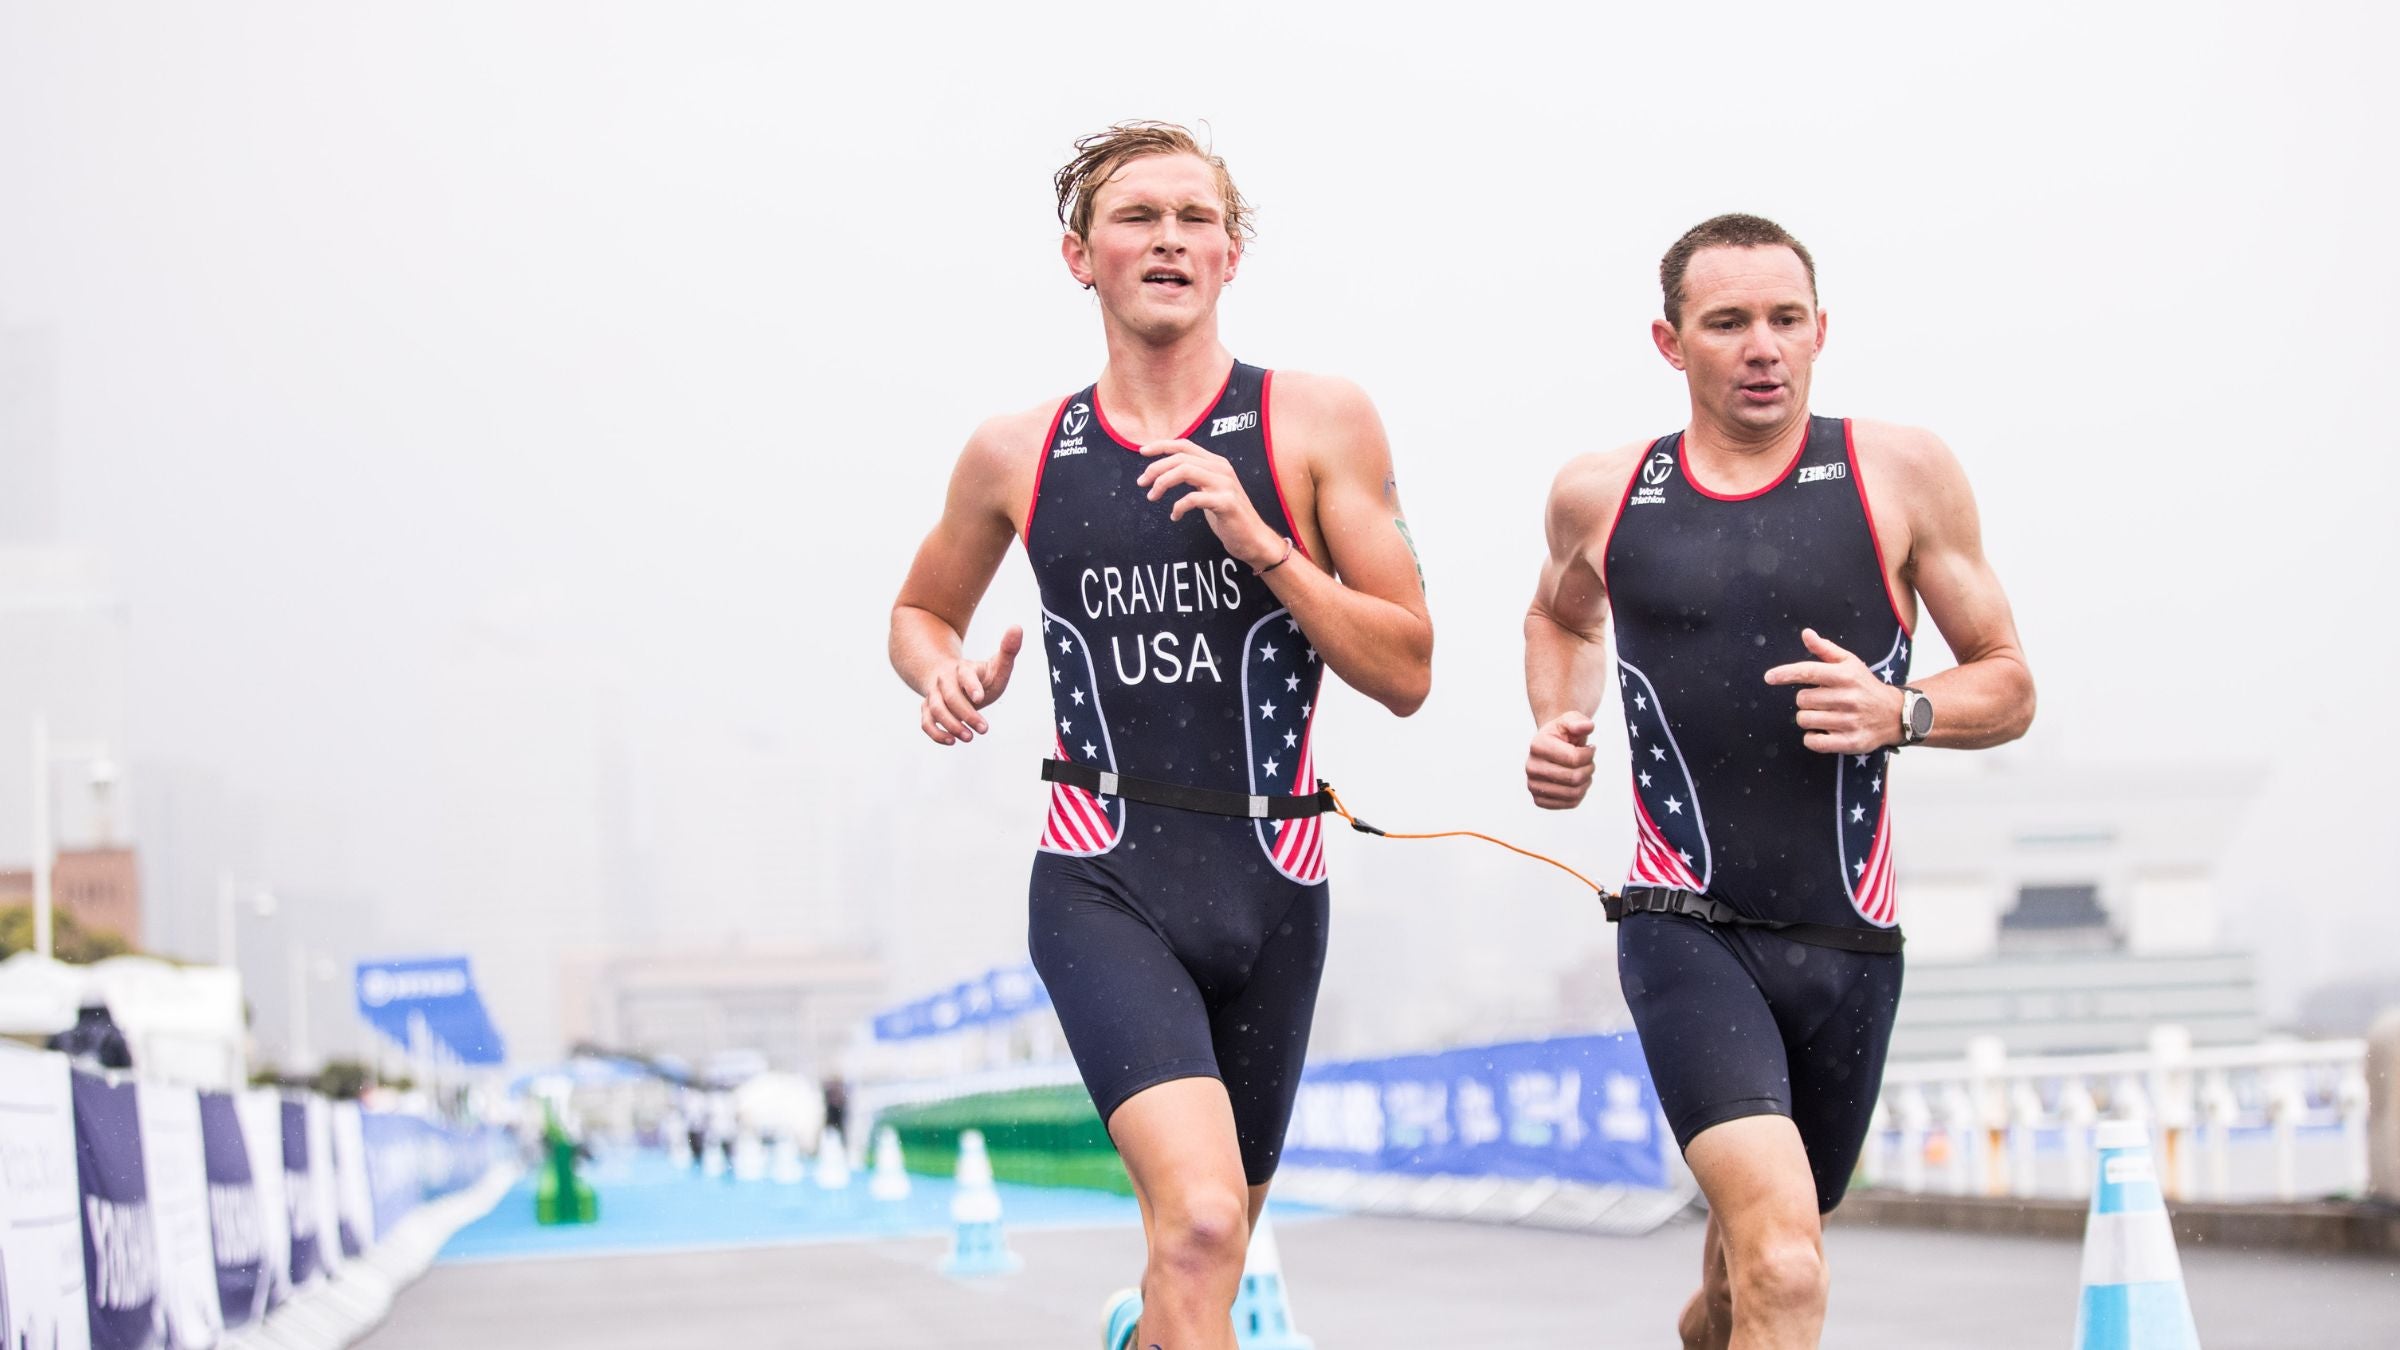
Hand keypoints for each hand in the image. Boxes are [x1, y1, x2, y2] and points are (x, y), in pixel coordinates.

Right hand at [918, 626, 1021, 745]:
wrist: (949, 678)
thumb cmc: (979, 675)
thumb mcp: (995, 664)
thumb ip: (1008, 650)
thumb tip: (1018, 627)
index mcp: (963, 669)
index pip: (964, 675)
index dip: (971, 685)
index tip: (980, 698)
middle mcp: (945, 681)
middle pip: (949, 696)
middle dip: (966, 713)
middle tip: (984, 729)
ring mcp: (934, 695)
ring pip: (935, 709)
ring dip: (951, 725)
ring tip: (969, 737)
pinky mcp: (928, 709)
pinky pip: (926, 721)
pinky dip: (935, 733)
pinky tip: (951, 741)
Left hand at [1135, 439, 1281, 568]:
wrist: (1254, 539)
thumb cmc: (1228, 516)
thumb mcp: (1209, 490)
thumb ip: (1194, 477)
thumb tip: (1165, 471)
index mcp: (1216, 463)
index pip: (1185, 445)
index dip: (1162, 446)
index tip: (1142, 452)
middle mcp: (1221, 469)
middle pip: (1180, 458)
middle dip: (1156, 468)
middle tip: (1142, 483)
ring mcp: (1225, 485)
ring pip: (1185, 471)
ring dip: (1163, 483)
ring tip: (1152, 497)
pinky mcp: (1226, 503)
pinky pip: (1193, 498)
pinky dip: (1178, 506)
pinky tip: (1175, 516)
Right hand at [1526, 711, 1596, 808]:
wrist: (1550, 747)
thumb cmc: (1563, 733)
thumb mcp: (1570, 720)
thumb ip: (1579, 721)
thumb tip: (1587, 727)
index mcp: (1537, 745)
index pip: (1574, 759)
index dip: (1589, 754)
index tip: (1590, 747)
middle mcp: (1531, 767)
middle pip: (1574, 778)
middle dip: (1589, 769)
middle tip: (1589, 762)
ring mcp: (1533, 785)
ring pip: (1573, 793)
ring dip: (1586, 782)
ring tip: (1584, 771)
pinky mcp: (1539, 800)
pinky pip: (1569, 804)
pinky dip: (1580, 794)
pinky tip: (1577, 782)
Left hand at [1763, 627, 1904, 754]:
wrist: (1895, 714)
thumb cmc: (1865, 686)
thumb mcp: (1849, 663)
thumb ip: (1825, 649)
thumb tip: (1806, 634)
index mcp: (1845, 675)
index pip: (1809, 672)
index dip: (1786, 674)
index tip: (1769, 677)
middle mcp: (1848, 697)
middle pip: (1802, 699)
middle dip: (1807, 700)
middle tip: (1823, 700)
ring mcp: (1850, 721)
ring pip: (1805, 720)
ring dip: (1809, 718)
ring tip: (1825, 715)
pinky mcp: (1851, 742)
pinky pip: (1815, 742)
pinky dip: (1812, 738)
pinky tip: (1823, 732)